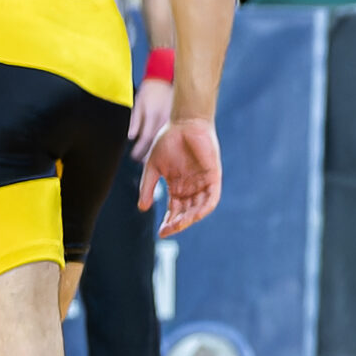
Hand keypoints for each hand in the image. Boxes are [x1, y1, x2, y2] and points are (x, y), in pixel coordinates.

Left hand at [128, 75, 172, 162]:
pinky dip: (165, 142)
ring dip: (158, 150)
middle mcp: (163, 119)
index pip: (146, 138)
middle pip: (156, 142)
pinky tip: (162, 148)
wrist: (165, 79)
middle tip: (142, 162)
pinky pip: (170, 134)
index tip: (133, 157)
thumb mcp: (138, 104)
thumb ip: (135, 121)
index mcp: (152, 115)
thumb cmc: (149, 91)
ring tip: (151, 159)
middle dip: (148, 154)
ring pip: (165, 140)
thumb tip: (131, 137)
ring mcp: (172, 119)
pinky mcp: (177, 118)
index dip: (140, 150)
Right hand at [140, 119, 221, 236]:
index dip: (169, 223)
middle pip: (186, 212)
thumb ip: (148, 187)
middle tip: (167, 231)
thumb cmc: (168, 141)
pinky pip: (212, 197)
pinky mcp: (213, 176)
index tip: (161, 233)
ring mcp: (202, 182)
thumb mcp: (153, 167)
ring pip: (199, 207)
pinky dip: (205, 207)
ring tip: (179, 225)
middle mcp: (191, 188)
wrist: (184, 123)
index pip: (175, 211)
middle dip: (178, 224)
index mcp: (177, 187)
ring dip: (190, 218)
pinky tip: (196, 215)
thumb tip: (143, 208)